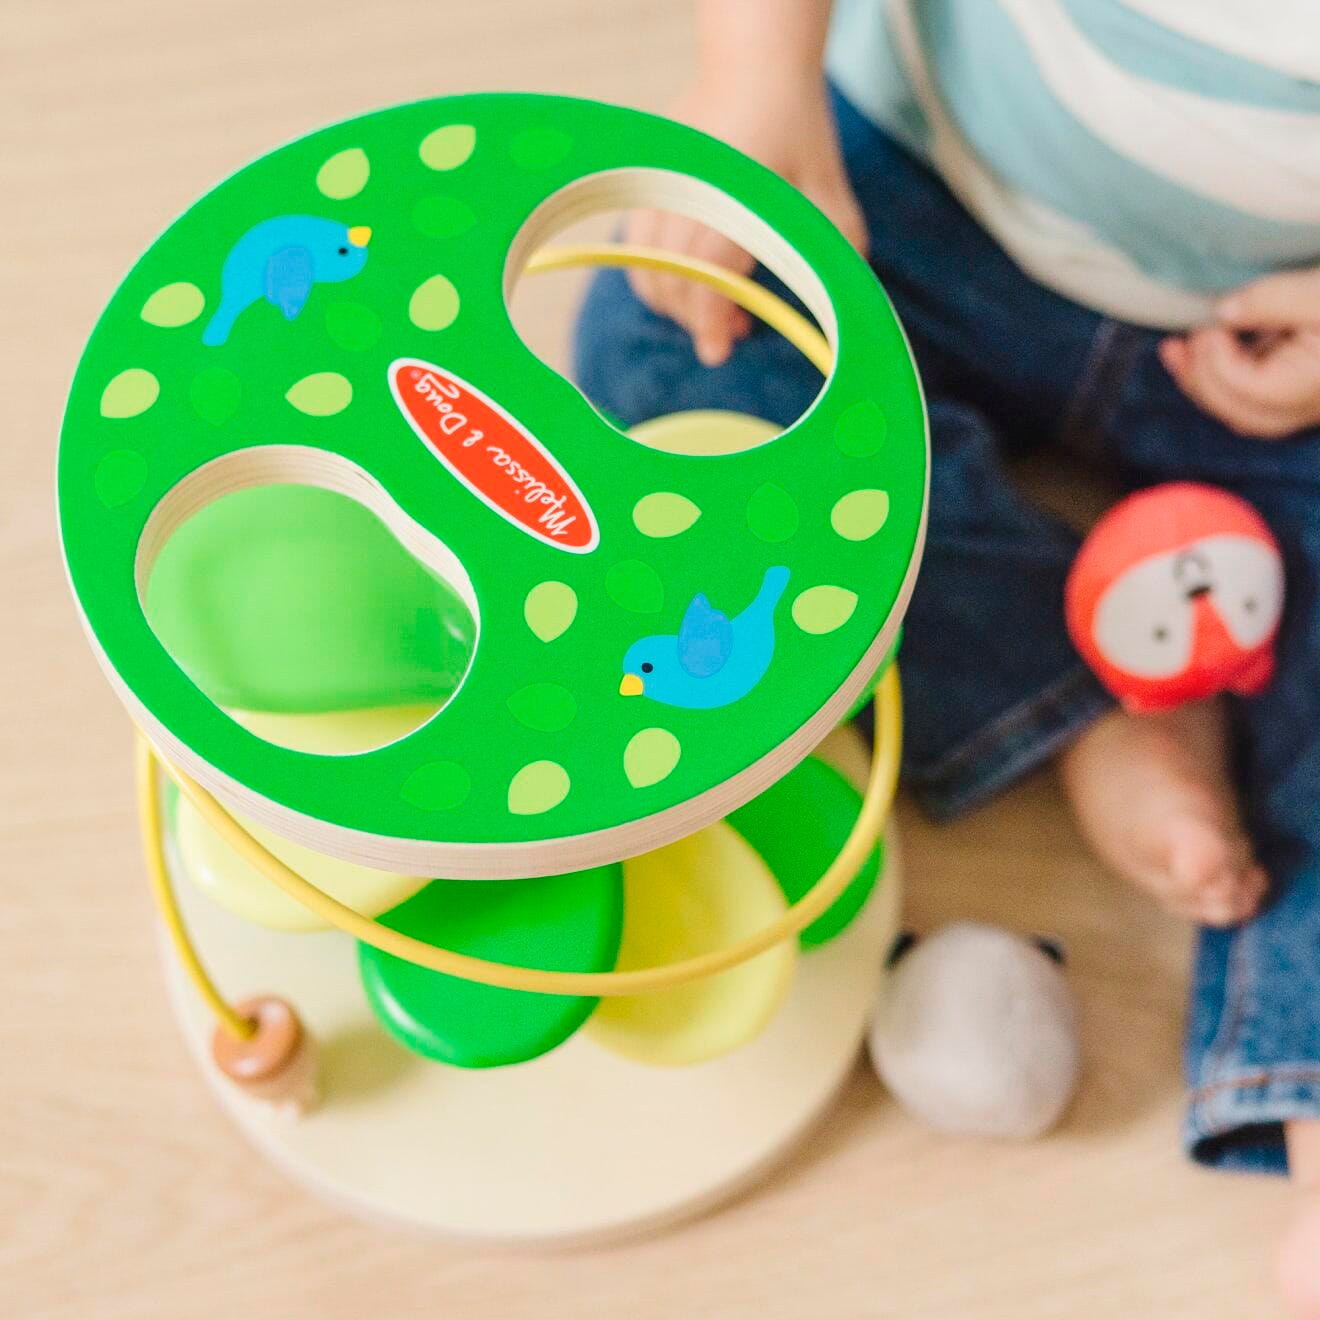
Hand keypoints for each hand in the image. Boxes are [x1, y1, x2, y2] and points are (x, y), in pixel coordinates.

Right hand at [626, 78, 866, 365]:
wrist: (755, 66)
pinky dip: (659, 277)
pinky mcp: (648, 189)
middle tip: (735, 333)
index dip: (708, 320)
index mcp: (730, 195)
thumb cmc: (798, 132)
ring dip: (676, 302)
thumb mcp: (829, 192)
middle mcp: (685, 193)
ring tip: (719, 309)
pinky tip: (696, 281)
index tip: (718, 353)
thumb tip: (840, 312)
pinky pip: (637, 251)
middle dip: (695, 318)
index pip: (704, 273)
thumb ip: (836, 249)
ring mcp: (660, 189)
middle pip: (670, 280)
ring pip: (646, 270)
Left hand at [1159, 267, 1319, 438]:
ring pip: (1243, 412)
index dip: (1216, 358)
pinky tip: (1208, 349)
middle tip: (1176, 344)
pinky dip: (1225, 378)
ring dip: (1206, 381)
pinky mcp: (1304, 393)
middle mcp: (1310, 405)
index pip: (1248, 388)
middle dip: (1199, 379)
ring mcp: (1307, 405)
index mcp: (1313, 385)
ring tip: (1178, 349)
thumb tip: (1223, 311)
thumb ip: (1275, 299)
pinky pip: (1253, 400)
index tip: (1208, 322)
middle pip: (1238, 411)